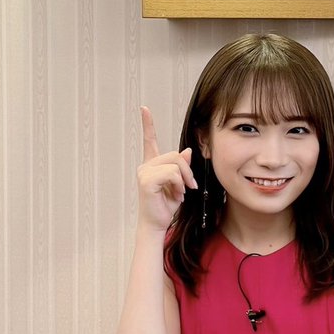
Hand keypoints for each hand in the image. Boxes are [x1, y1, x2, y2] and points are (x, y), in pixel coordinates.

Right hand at [137, 106, 197, 231]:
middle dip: (187, 171)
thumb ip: (182, 167)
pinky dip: (178, 184)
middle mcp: (146, 166)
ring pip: (175, 164)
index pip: (149, 140)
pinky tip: (176, 195)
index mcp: (152, 164)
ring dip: (184, 179)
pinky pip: (171, 174)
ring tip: (181, 193)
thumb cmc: (166, 205)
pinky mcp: (146, 181)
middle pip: (175, 155)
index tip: (143, 108)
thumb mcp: (179, 184)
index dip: (147, 124)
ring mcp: (144, 172)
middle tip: (190, 187)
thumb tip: (186, 152)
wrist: (156, 224)